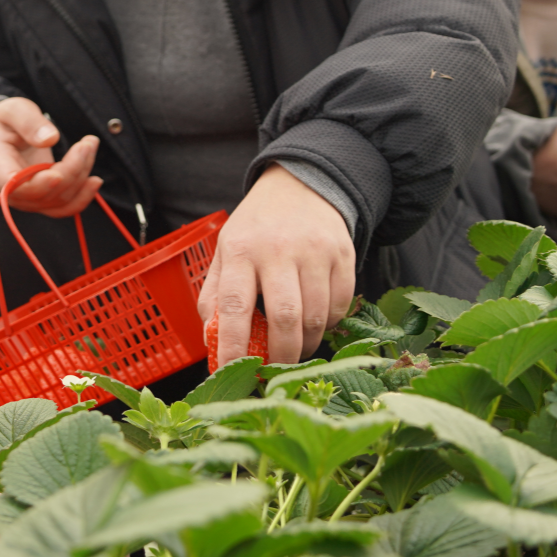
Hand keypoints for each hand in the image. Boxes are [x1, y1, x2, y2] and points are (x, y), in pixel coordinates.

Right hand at [0, 97, 101, 218]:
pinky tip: (95, 181)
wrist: (1, 135)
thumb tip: (50, 139)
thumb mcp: (14, 110)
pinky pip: (62, 208)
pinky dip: (82, 197)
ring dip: (81, 176)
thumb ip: (29, 122)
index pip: (12, 185)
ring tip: (90, 147)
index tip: (58, 173)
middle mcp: (8, 189)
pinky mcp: (41, 199)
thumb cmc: (5, 121)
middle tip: (87, 143)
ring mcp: (26, 198)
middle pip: (43, 193)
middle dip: (71, 170)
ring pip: (58, 200)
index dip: (37, 185)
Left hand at [198, 165, 354, 365]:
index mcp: (241, 250)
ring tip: (296, 348)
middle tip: (275, 370)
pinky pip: (339, 305)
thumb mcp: (225, 251)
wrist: (300, 185)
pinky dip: (328, 324)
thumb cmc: (256, 228)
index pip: (233, 306)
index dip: (233, 345)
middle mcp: (279, 249)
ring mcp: (315, 251)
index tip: (233, 371)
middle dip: (281, 354)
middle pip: (284, 317)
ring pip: (315, 316)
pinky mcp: (343, 254)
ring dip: (306, 343)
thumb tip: (212, 343)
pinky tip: (315, 321)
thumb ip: (215, 295)